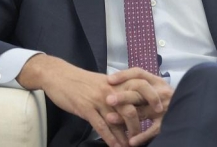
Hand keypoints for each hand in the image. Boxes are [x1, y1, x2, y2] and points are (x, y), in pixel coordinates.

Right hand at [16, 55, 163, 146]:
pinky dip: (110, 138)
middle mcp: (111, 91)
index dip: (152, 99)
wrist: (59, 76)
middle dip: (138, 126)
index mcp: (116, 83)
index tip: (157, 111)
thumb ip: (116, 92)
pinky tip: (115, 146)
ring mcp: (98, 100)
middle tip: (141, 138)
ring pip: (118, 120)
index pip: (140, 89)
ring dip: (125, 136)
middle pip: (132, 108)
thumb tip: (128, 105)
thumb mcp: (102, 83)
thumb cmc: (81, 81)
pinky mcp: (86, 108)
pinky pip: (101, 126)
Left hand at [105, 68, 173, 145]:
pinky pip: (151, 130)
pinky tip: (130, 141)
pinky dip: (141, 136)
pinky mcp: (165, 123)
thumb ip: (140, 83)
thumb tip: (115, 81)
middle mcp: (160, 92)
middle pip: (139, 92)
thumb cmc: (167, 97)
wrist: (189, 107)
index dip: (124, 75)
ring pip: (141, 111)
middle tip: (107, 99)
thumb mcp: (157, 86)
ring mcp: (163, 108)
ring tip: (110, 119)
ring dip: (124, 116)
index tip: (109, 80)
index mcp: (156, 82)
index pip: (139, 73)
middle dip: (122, 96)